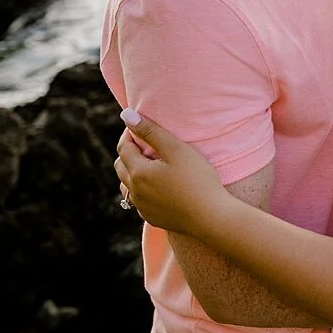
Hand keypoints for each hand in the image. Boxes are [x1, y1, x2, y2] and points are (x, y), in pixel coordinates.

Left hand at [114, 109, 229, 238]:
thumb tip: (126, 115)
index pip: (124, 147)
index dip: (130, 133)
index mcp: (138, 173)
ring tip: (151, 164)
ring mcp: (142, 207)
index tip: (141, 125)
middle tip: (146, 142)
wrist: (211, 217)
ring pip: (126, 185)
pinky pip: (139, 200)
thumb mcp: (176, 150)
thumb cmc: (198, 179)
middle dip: (129, 151)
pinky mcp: (151, 218)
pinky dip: (142, 189)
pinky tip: (159, 185)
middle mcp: (135, 192)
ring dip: (133, 172)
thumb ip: (151, 131)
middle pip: (121, 166)